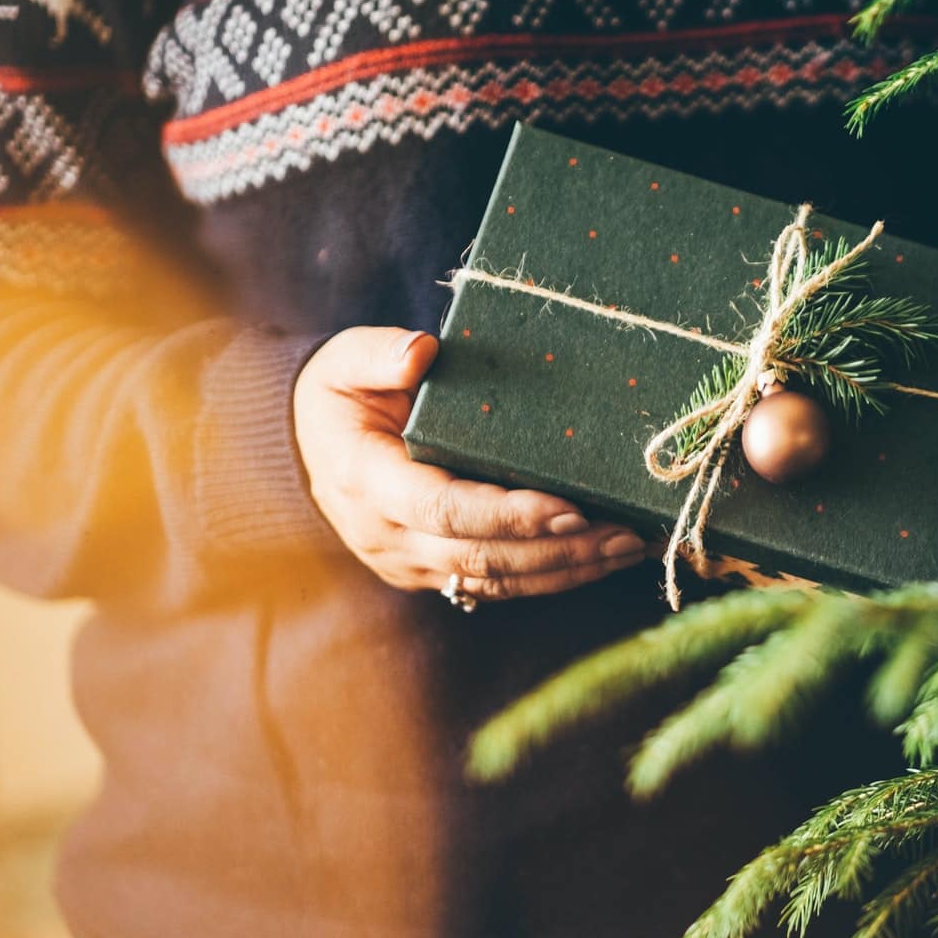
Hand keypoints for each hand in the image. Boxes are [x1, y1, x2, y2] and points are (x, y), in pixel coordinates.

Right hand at [293, 327, 647, 600]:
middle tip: (625, 533)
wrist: (308, 444)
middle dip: (558, 550)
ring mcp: (407, 563)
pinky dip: (549, 577)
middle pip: (481, 556)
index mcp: (365, 480)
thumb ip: (380, 354)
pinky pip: (493, 586)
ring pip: (494, 581)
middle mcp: (385, 535)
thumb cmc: (339, 394)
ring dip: (566, 570)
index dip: (509, 514)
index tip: (570, 508)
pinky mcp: (430, 574)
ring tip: (629, 548)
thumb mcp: (344, 361)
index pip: (443, 508)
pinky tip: (598, 561)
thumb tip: (423, 351)